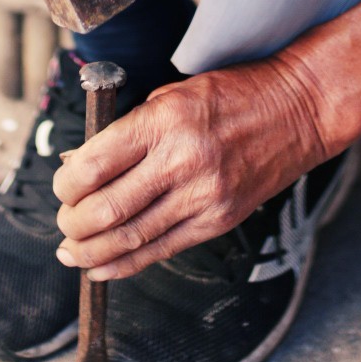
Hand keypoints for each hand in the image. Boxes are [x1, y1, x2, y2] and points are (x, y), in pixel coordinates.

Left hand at [52, 57, 332, 278]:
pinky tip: (103, 267)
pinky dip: (126, 264)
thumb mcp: (171, 95)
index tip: (61, 187)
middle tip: (63, 222)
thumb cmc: (233, 94)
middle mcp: (182, 161)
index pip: (94, 166)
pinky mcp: (219, 219)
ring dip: (91, 252)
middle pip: (106, 210)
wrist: (299, 109)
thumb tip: (77, 164)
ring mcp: (203, 195)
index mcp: (164, 121)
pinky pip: (162, 250)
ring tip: (72, 253)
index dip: (65, 186)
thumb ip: (125, 130)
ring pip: (131, 239)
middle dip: (72, 223)